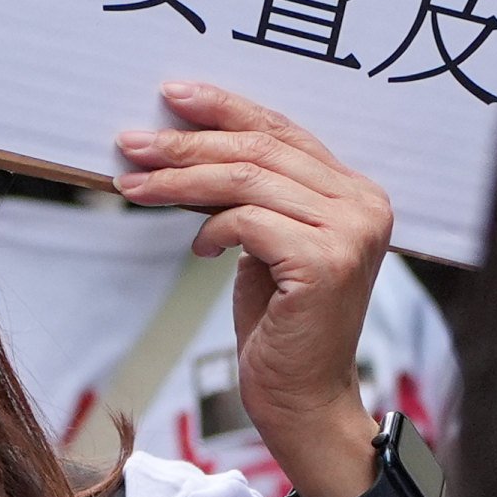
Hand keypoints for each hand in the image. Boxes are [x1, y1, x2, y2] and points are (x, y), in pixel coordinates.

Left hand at [112, 82, 396, 496]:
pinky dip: (213, 228)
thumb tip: (188, 147)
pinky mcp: (324, 263)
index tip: (173, 96)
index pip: (284, 132)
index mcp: (357, 193)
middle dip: (188, 143)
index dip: (227, 109)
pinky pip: (248, 222)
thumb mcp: (265, 246)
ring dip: (180, 180)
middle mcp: (364, 205)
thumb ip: (252, 196)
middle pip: (261, 151)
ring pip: (246, 181)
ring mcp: (350, 233)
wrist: (303, 400)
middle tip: (133, 142)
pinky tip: (199, 247)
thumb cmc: (281, 326)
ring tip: (133, 185)